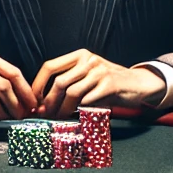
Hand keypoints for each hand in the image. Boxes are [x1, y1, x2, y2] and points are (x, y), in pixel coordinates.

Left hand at [29, 49, 164, 116]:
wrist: (138, 84)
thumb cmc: (108, 84)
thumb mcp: (88, 77)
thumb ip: (69, 83)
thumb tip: (44, 103)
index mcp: (79, 56)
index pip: (50, 66)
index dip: (38, 84)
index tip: (34, 100)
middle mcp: (88, 60)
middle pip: (59, 82)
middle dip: (49, 102)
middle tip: (45, 114)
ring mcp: (100, 71)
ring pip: (72, 92)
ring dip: (62, 109)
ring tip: (59, 117)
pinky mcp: (110, 84)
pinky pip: (88, 100)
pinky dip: (80, 110)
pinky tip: (77, 115)